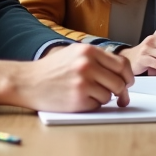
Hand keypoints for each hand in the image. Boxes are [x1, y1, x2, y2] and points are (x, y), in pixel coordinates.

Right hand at [0, 44, 133, 111]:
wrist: (27, 81)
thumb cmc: (51, 70)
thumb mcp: (74, 54)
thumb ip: (97, 60)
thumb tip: (123, 75)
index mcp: (89, 51)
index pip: (122, 64)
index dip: (128, 76)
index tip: (128, 83)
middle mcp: (88, 64)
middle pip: (120, 82)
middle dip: (120, 91)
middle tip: (117, 96)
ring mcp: (84, 82)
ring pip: (110, 95)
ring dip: (103, 97)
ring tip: (86, 93)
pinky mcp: (78, 99)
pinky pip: (98, 105)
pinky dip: (92, 105)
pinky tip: (77, 99)